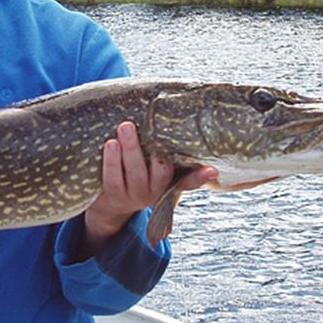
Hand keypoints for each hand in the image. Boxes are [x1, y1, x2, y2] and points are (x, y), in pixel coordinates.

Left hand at [79, 121, 215, 258]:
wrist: (109, 204)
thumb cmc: (132, 174)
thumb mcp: (150, 169)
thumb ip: (162, 152)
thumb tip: (169, 118)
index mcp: (168, 184)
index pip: (188, 181)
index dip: (200, 177)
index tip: (212, 169)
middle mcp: (155, 192)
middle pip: (161, 172)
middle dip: (156, 149)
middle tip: (151, 126)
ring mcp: (135, 196)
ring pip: (136, 173)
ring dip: (131, 149)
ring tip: (125, 127)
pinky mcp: (115, 196)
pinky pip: (113, 179)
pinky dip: (112, 161)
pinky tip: (110, 144)